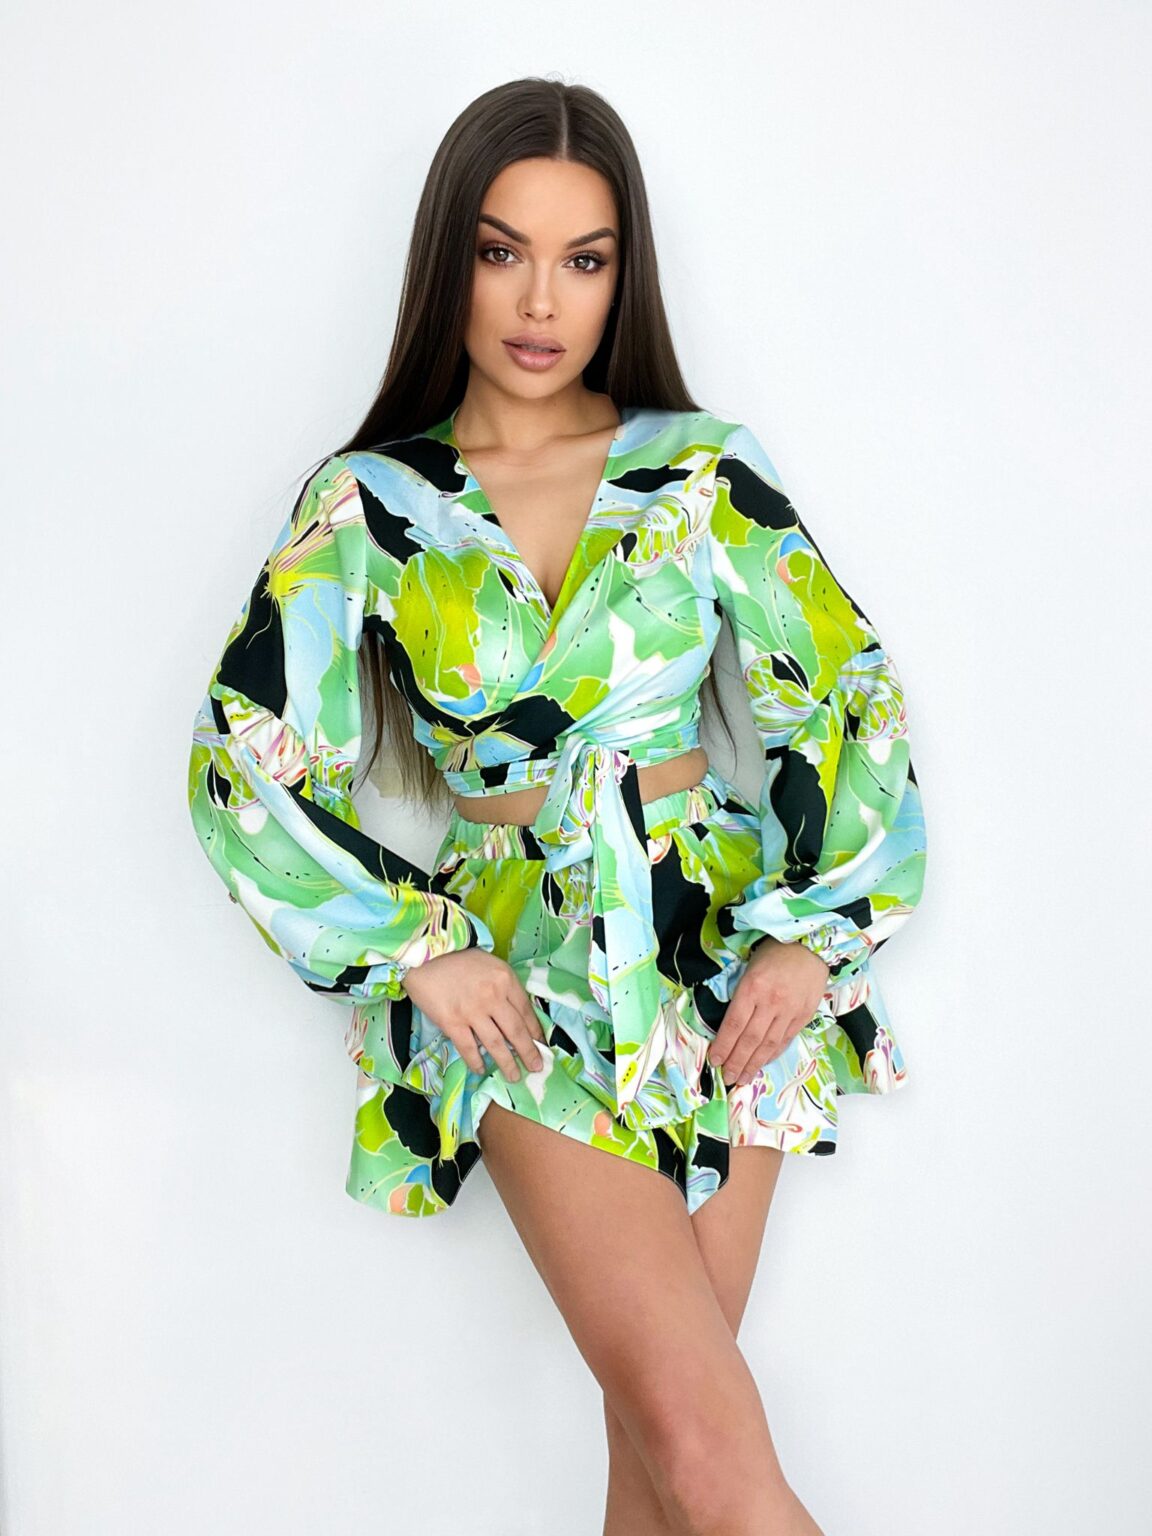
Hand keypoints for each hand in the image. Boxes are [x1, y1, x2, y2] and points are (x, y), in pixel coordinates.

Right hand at [400, 948, 547, 1083]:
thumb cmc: (458, 957)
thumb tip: (517, 1014)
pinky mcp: (452, 1022)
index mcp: (505, 980)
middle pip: (516, 1031)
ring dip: (507, 1063)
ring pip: (496, 1044)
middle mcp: (493, 997)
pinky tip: (482, 1069)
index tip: (542, 1045)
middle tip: (536, 1068)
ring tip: (514, 1076)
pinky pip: (468, 1048)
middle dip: (528, 1053)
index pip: (526, 1011)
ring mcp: (472, 1011)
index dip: (536, 1032)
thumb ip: (505, 986)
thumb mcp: (491, 965)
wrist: (424, 954)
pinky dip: (477, 1062)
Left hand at [708, 937, 830, 1088]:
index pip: (734, 1025)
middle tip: (727, 1078)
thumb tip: (727, 1025)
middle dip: (736, 1062)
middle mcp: (771, 1002)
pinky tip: (762, 1063)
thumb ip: (740, 996)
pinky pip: (785, 1041)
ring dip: (754, 1065)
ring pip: (768, 1045)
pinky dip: (772, 1055)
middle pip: (750, 1040)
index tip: (714, 1061)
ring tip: (742, 1079)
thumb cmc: (774, 953)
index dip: (723, 1046)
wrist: (811, 946)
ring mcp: (790, 1011)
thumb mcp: (749, 968)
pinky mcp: (804, 1016)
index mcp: (752, 987)